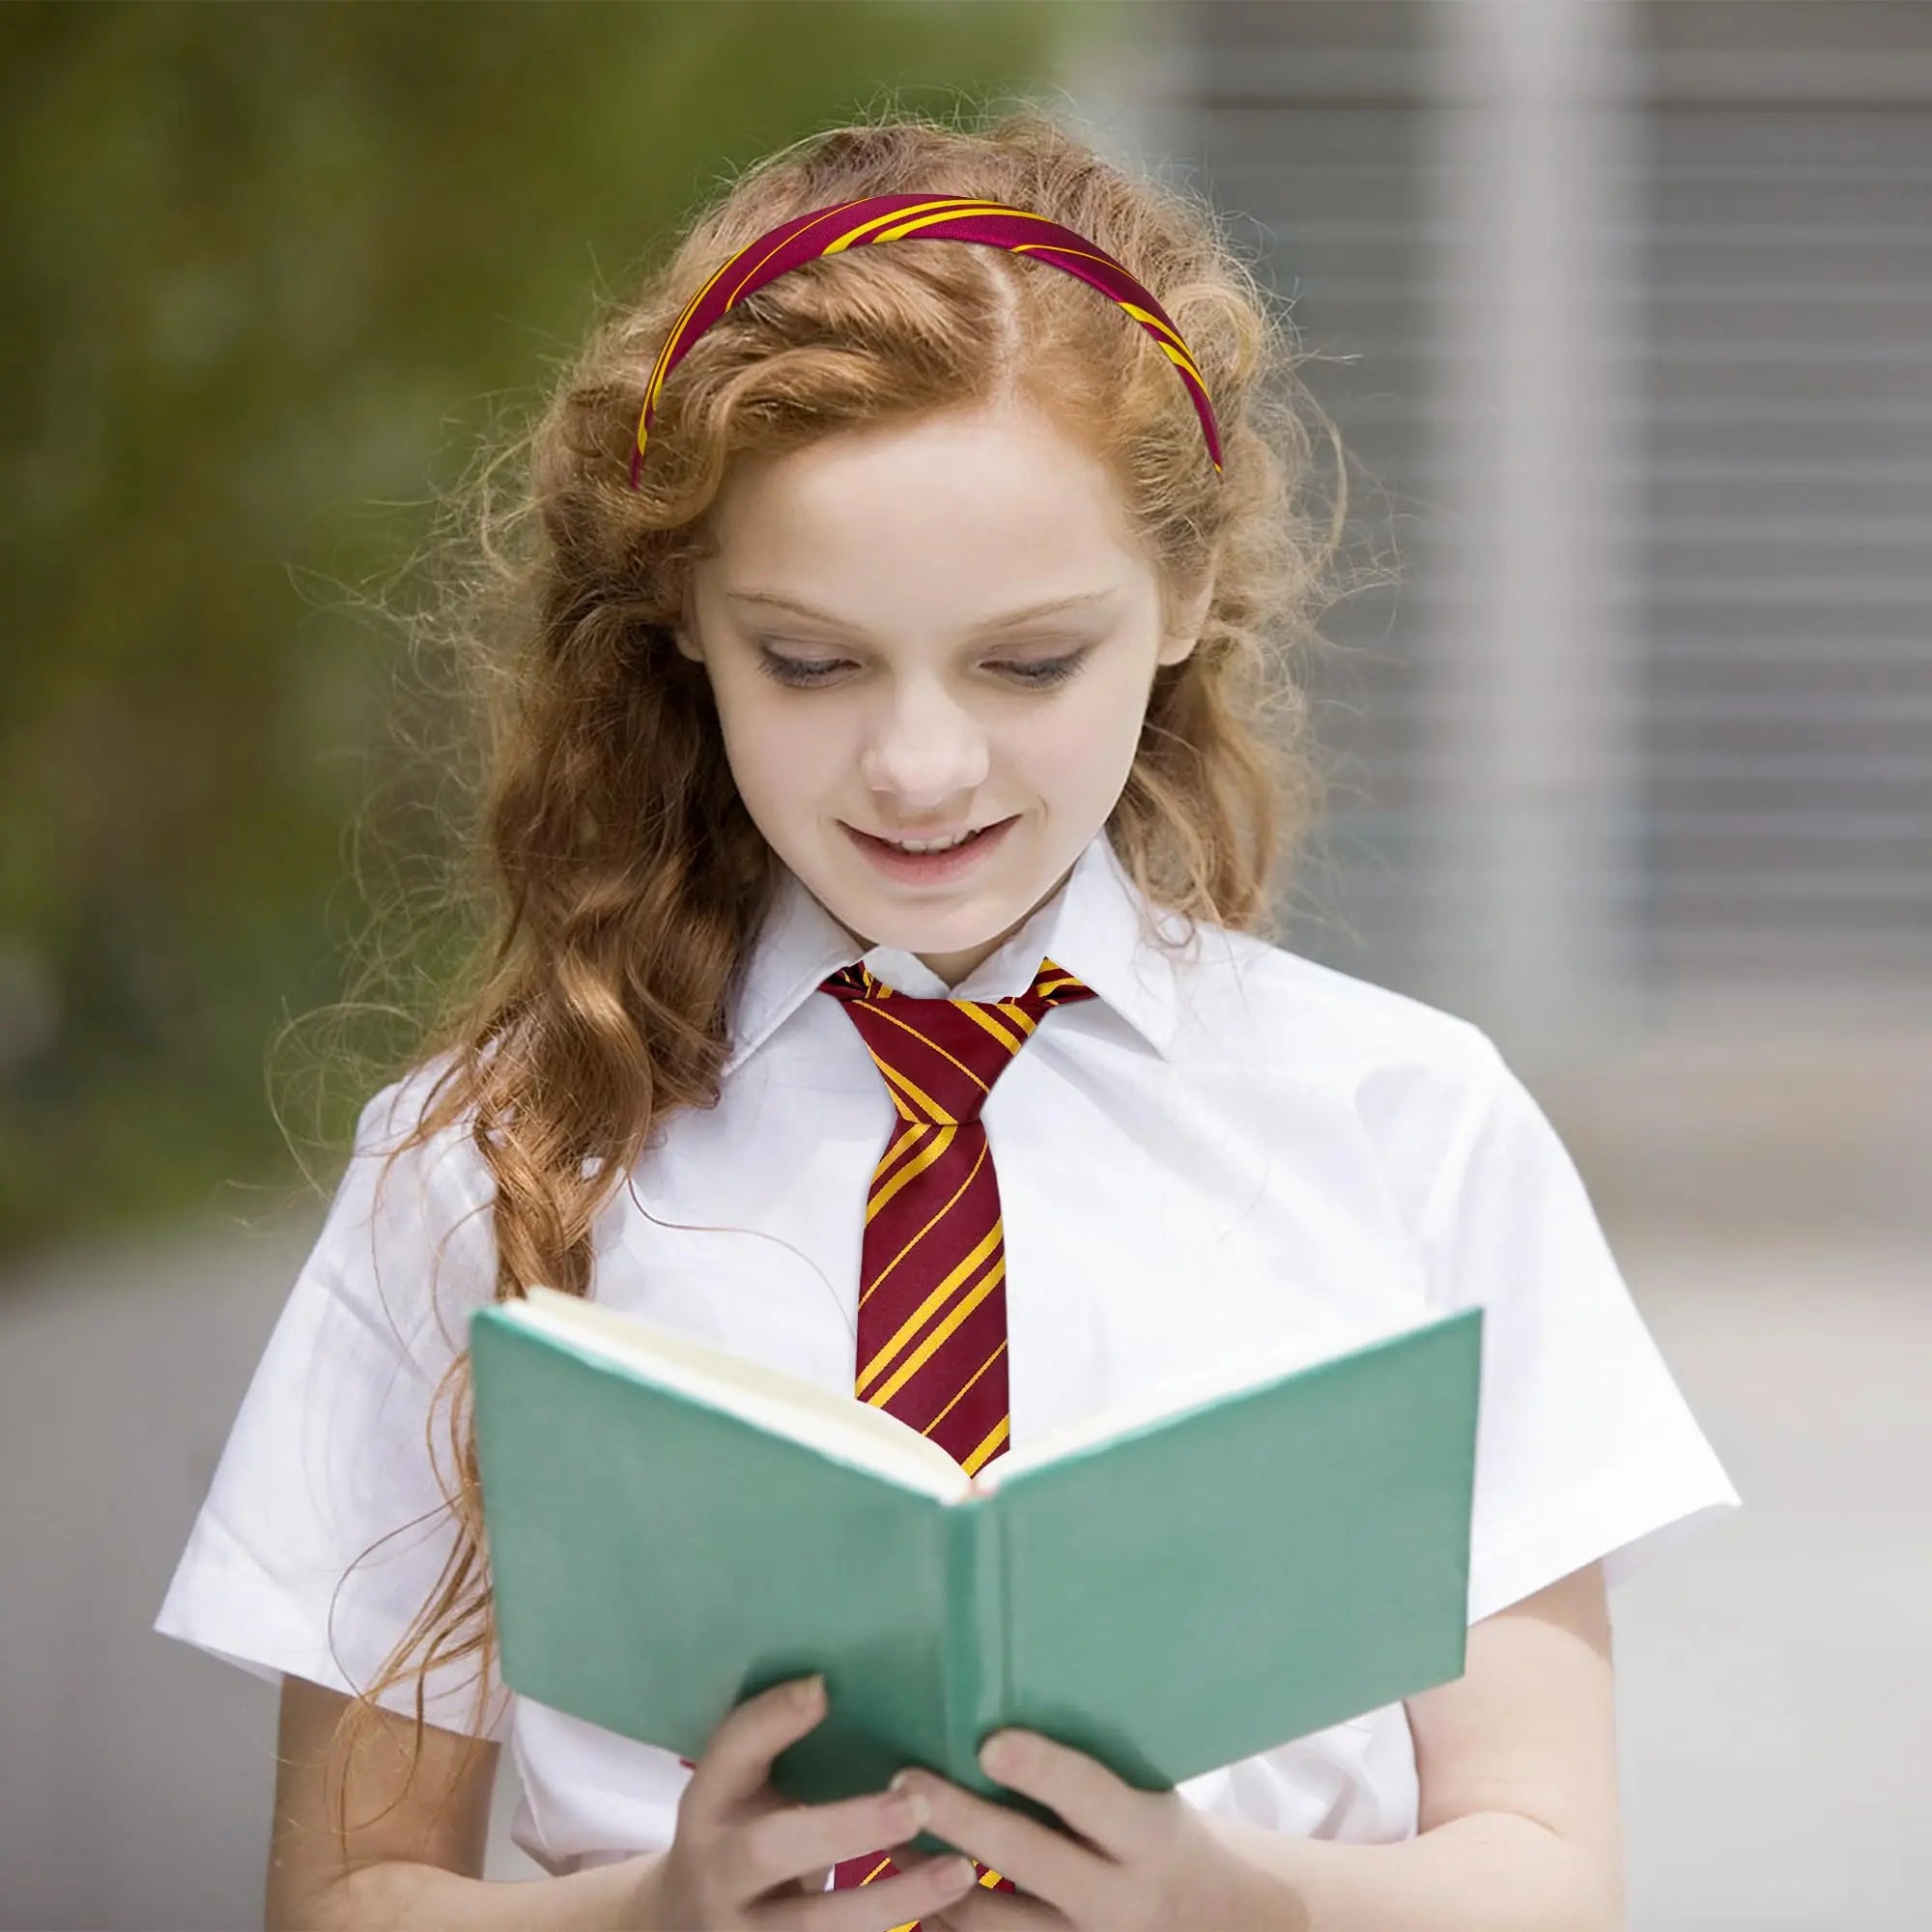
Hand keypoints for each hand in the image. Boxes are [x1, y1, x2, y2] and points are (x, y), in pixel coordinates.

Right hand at [625, 1673, 981, 1929]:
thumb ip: (785, 1747)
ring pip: (817, 1923)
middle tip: (914, 1803)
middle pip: (769, 1849)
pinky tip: (951, 1910)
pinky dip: (895, 1929)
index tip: (824, 1687)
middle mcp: (717, 1869)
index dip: (771, 1721)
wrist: (687, 1923)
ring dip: (893, 1897)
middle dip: (844, 1827)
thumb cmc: (741, 1828)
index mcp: (708, 1802)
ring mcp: (743, 1931)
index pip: (728, 1752)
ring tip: (960, 1871)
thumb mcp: (746, 1787)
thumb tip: (870, 1682)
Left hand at [893, 1729, 1293, 1931]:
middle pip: (1027, 1858)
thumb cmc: (1156, 1834)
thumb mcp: (1150, 1796)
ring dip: (930, 1879)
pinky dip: (942, 1922)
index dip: (1042, 1771)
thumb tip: (1014, 1682)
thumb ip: (1094, 1765)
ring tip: (881, 1832)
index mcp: (1146, 1836)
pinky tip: (903, 1892)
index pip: (1092, 1797)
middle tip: (903, 1780)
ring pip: (993, 1922)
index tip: (990, 1743)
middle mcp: (1115, 1899)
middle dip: (961, 1820)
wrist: (1204, 1924)